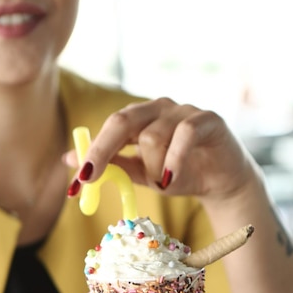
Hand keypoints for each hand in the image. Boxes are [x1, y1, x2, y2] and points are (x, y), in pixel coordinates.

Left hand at [64, 97, 257, 201]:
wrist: (222, 183)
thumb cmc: (182, 175)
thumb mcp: (142, 174)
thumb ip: (112, 165)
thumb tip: (69, 161)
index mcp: (141, 118)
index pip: (110, 128)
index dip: (91, 152)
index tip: (77, 180)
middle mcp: (160, 108)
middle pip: (123, 120)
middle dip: (103, 151)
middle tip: (90, 179)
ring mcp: (184, 111)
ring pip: (153, 137)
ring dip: (154, 170)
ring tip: (167, 184)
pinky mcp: (208, 119)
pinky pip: (184, 134)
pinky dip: (174, 159)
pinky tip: (172, 178)